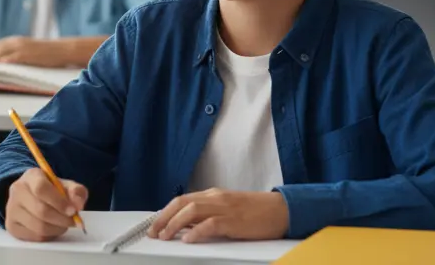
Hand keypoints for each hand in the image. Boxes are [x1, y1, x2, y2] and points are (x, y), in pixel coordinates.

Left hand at [0, 36, 60, 69]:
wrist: (62, 49)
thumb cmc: (45, 54)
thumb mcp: (26, 51)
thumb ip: (13, 55)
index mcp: (14, 41)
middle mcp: (15, 42)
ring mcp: (22, 47)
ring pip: (0, 51)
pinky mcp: (29, 54)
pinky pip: (14, 56)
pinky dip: (6, 60)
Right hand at [4, 167, 88, 241]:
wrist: (31, 195)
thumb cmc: (51, 190)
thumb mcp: (66, 185)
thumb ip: (76, 192)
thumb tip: (78, 205)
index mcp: (31, 176)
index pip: (41, 188)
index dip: (59, 202)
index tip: (73, 211)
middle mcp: (17, 191)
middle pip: (41, 211)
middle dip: (62, 219)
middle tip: (73, 222)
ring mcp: (11, 209)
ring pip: (38, 226)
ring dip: (57, 229)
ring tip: (63, 225)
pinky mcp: (11, 226)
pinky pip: (34, 237)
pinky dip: (48, 236)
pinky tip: (52, 229)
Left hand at [149, 189, 287, 243]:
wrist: (280, 210)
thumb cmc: (255, 212)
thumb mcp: (227, 209)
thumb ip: (207, 214)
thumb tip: (185, 225)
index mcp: (213, 195)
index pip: (182, 200)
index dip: (165, 212)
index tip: (154, 225)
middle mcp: (215, 198)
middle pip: (182, 203)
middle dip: (164, 217)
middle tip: (154, 232)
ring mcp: (224, 208)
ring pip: (191, 211)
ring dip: (174, 224)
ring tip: (165, 236)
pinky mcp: (234, 220)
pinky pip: (210, 224)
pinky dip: (196, 231)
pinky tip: (188, 239)